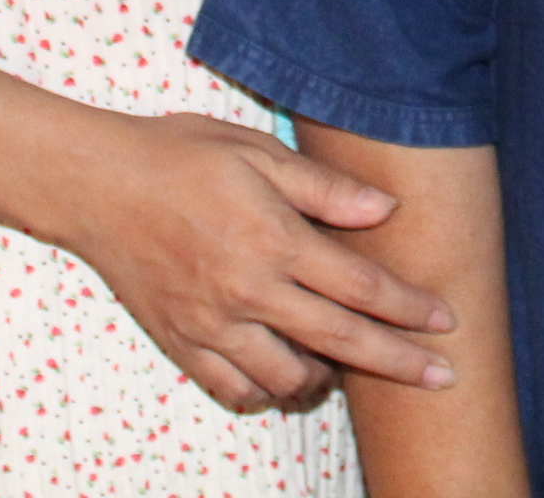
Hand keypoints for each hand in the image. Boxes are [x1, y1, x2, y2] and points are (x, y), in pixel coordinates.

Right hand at [53, 111, 459, 410]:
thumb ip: (324, 188)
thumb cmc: (180, 156)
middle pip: (341, 341)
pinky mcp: (181, 342)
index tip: (446, 321)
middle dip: (399, 362)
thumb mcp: (257, 151)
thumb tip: (385, 212)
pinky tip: (285, 375)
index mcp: (273, 239)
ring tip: (351, 366)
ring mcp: (212, 324)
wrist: (96, 185)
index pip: (360, 287)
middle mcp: (247, 291)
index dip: (410, 308)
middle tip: (443, 378)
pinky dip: (267, 391)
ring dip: (329, 378)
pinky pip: (234, 389)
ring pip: (288, 377)